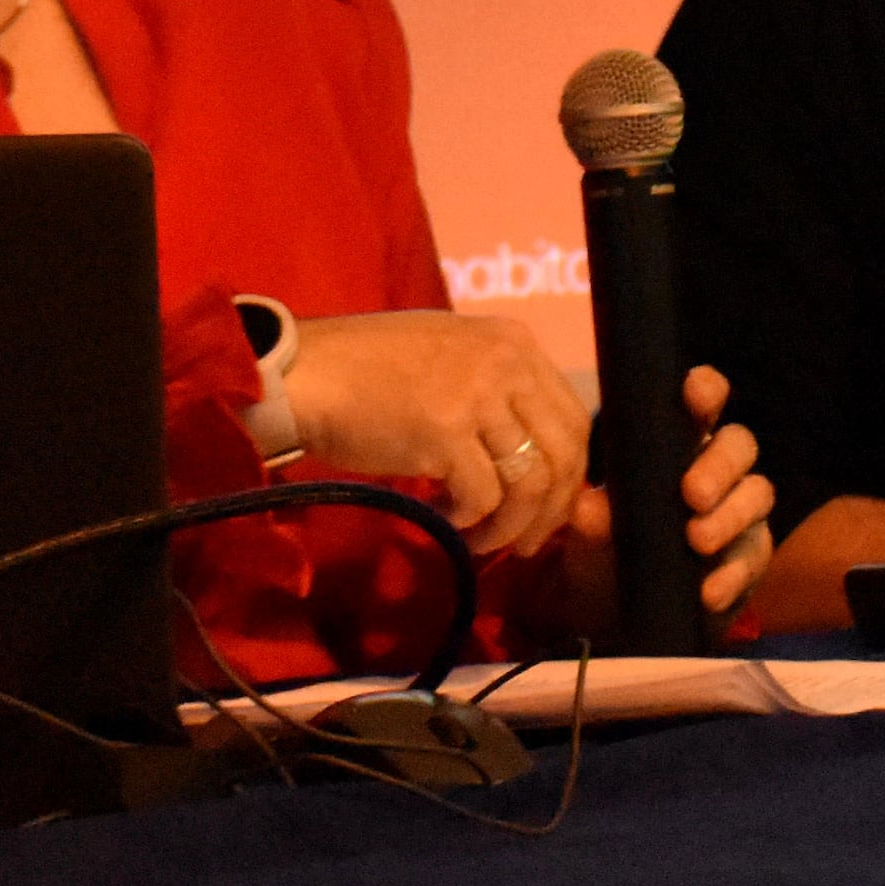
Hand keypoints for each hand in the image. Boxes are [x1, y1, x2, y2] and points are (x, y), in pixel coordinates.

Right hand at [279, 309, 596, 559]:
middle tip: (526, 542)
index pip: (574, 417)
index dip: (569, 475)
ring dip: (509, 526)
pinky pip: (482, 497)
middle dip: (551, 510)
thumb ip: (499, 395)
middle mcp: (506, 363)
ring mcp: (477, 395)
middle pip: (564, 453)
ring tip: (480, 539)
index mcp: (514, 342)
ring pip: (529, 483)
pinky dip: (468, 521)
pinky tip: (442, 517)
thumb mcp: (453, 359)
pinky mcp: (445, 432)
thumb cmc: (372, 370)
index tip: (548, 509)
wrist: (310, 373)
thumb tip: (536, 459)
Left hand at [552, 365, 780, 631]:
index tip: (694, 392)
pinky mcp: (750, 560)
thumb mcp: (592, 535)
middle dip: (720, 465)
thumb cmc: (607, 550)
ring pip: (757, 495)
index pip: (703, 404)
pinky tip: (708, 592)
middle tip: (692, 493)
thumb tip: (590, 507)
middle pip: (740, 445)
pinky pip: (755, 558)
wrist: (615, 614)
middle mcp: (719, 471)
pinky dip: (733, 575)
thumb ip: (594, 519)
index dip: (705, 390)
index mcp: (680, 445)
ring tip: (697, 541)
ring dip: (729, 517)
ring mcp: (740, 513)